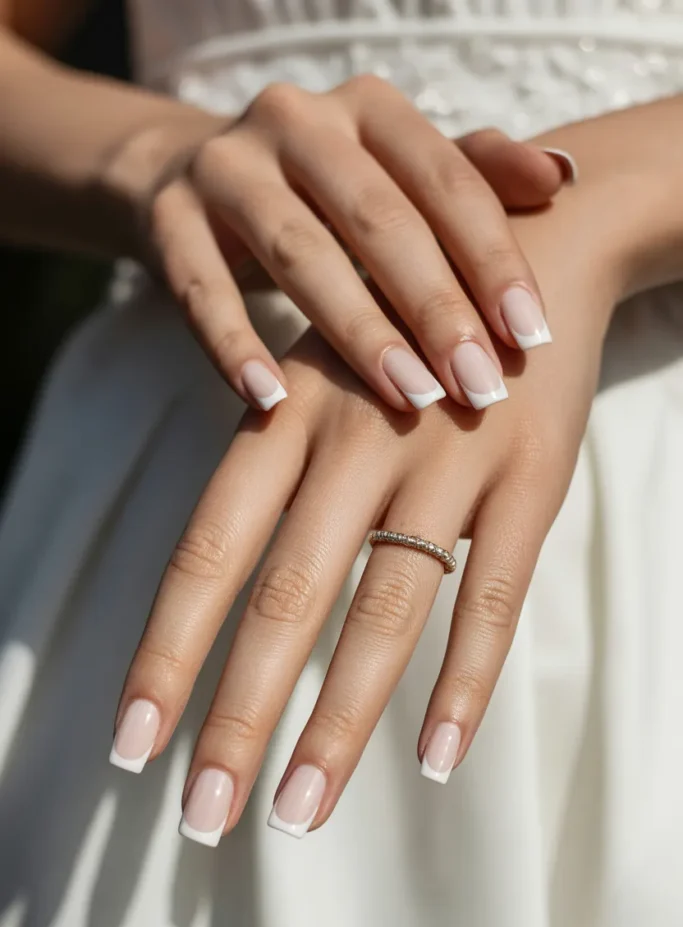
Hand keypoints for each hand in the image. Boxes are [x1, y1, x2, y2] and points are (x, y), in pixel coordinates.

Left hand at [112, 175, 615, 842]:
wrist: (524, 252)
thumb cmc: (398, 333)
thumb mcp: (312, 375)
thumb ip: (266, 471)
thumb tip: (208, 594)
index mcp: (284, 414)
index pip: (206, 552)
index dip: (164, 654)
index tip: (130, 746)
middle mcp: (356, 439)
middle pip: (284, 598)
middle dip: (238, 715)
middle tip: (203, 818)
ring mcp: (446, 461)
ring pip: (385, 614)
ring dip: (340, 725)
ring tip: (300, 813)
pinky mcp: (529, 481)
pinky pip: (493, 597)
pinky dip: (467, 682)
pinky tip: (440, 759)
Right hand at [146, 76, 571, 412]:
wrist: (192, 174)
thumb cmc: (326, 194)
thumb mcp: (397, 176)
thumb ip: (473, 176)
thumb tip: (562, 176)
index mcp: (368, 108)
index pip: (445, 182)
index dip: (493, 259)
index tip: (532, 338)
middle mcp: (297, 120)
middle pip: (378, 220)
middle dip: (435, 309)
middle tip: (477, 386)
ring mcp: (225, 164)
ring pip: (298, 254)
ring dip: (357, 332)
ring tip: (407, 399)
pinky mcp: (166, 217)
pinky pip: (200, 289)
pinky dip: (234, 346)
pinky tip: (271, 400)